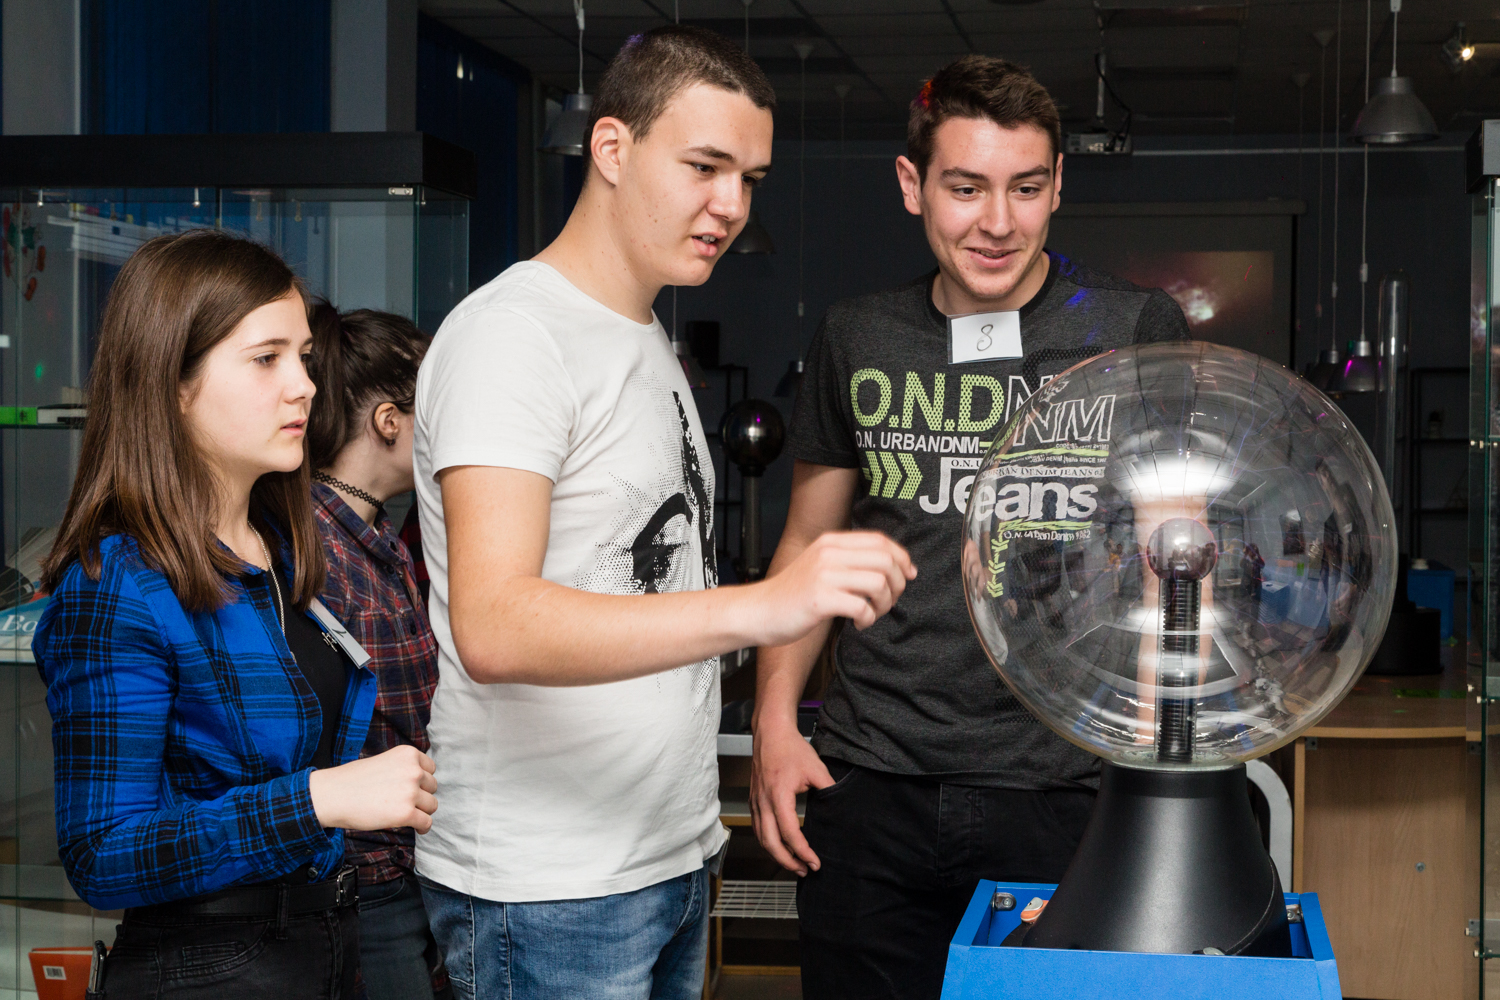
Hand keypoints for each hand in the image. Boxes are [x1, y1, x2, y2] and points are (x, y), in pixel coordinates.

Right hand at [308, 745, 437, 833]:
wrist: (333, 795)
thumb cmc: (353, 780)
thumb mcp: (384, 761)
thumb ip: (403, 768)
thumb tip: (421, 783)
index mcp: (408, 754)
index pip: (430, 769)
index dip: (421, 781)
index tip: (411, 788)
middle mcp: (413, 770)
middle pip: (432, 787)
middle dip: (421, 796)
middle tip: (404, 803)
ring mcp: (410, 792)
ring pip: (432, 805)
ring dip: (422, 812)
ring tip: (408, 815)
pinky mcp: (406, 813)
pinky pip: (426, 823)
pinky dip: (423, 827)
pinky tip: (416, 828)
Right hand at [750, 722, 832, 875]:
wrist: (771, 733)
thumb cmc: (791, 748)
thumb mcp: (816, 769)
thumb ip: (829, 790)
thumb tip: (840, 808)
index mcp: (779, 796)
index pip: (790, 832)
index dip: (803, 851)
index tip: (815, 862)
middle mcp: (763, 802)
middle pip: (770, 843)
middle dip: (788, 862)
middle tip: (805, 870)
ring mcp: (756, 802)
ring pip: (761, 838)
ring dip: (777, 855)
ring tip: (795, 863)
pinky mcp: (754, 800)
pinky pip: (758, 828)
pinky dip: (768, 842)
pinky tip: (780, 846)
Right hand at [752, 531, 914, 645]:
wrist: (760, 611)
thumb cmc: (794, 594)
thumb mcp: (821, 564)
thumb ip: (850, 560)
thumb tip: (895, 566)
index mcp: (831, 542)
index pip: (880, 541)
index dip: (902, 557)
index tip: (908, 575)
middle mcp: (828, 553)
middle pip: (885, 560)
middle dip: (898, 584)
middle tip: (889, 601)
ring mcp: (824, 575)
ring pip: (878, 583)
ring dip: (884, 604)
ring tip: (872, 614)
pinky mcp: (820, 599)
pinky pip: (862, 607)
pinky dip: (868, 619)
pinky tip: (858, 623)